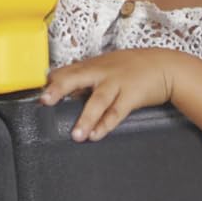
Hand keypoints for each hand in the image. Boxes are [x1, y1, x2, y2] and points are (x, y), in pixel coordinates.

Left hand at [39, 49, 183, 141]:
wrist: (165, 66)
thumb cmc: (133, 67)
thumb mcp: (107, 67)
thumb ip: (84, 79)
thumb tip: (61, 92)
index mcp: (92, 65)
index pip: (65, 71)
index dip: (50, 82)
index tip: (36, 94)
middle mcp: (102, 72)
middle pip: (76, 78)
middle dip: (59, 88)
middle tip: (45, 101)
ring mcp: (117, 83)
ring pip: (98, 100)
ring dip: (86, 118)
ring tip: (76, 135)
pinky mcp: (132, 95)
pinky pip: (117, 112)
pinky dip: (106, 124)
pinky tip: (96, 135)